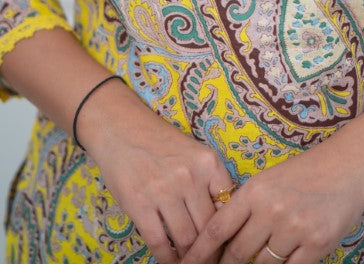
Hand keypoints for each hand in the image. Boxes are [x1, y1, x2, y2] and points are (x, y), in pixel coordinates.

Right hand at [78, 80, 234, 263]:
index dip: (227, 230)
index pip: (227, 206)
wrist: (121, 128)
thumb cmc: (160, 143)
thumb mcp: (193, 154)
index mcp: (208, 162)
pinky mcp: (140, 204)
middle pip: (207, 227)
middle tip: (210, 259)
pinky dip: (166, 258)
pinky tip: (169, 261)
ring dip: (188, 257)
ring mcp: (164, 190)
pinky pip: (159, 242)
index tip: (226, 244)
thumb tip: (224, 221)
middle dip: (210, 249)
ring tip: (189, 262)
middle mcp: (189, 175)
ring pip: (185, 239)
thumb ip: (209, 182)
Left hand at [181, 135, 363, 263]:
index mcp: (255, 191)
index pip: (218, 228)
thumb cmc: (304, 172)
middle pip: (236, 252)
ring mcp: (294, 229)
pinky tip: (279, 261)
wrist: (347, 166)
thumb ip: (246, 207)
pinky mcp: (317, 245)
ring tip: (252, 260)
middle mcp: (271, 210)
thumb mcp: (268, 180)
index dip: (199, 252)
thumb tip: (222, 241)